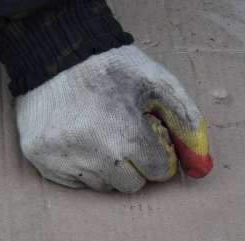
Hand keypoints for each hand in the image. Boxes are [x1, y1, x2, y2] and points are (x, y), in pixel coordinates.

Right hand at [16, 45, 212, 192]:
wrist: (54, 51)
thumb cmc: (109, 65)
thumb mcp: (155, 80)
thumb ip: (183, 114)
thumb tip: (200, 153)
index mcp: (127, 137)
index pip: (157, 171)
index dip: (157, 154)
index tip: (149, 139)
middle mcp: (97, 157)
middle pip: (130, 185)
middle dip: (134, 165)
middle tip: (124, 138)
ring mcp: (67, 161)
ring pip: (101, 185)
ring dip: (106, 167)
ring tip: (99, 135)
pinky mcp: (44, 162)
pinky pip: (73, 182)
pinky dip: (80, 166)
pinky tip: (78, 139)